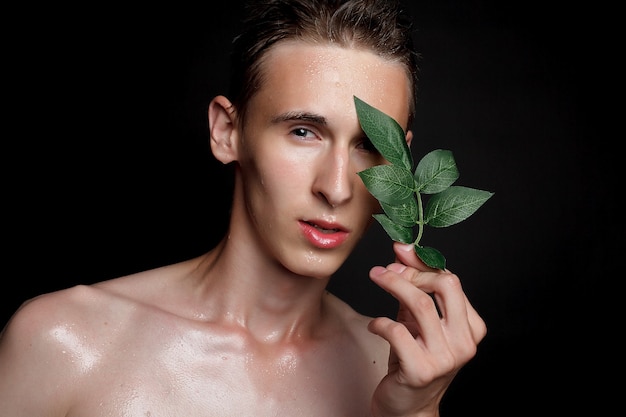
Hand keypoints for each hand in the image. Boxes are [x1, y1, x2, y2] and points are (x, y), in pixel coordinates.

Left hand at [368, 242, 486, 416]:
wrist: (407, 409)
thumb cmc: (412, 361)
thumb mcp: (417, 321)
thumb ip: (415, 287)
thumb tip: (404, 250)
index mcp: (471, 327)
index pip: (451, 281)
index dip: (422, 264)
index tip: (400, 253)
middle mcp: (464, 342)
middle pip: (444, 286)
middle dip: (411, 272)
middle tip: (385, 270)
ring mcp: (445, 358)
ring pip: (420, 304)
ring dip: (392, 284)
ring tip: (375, 278)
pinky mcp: (421, 370)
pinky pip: (397, 331)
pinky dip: (380, 322)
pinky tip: (375, 325)